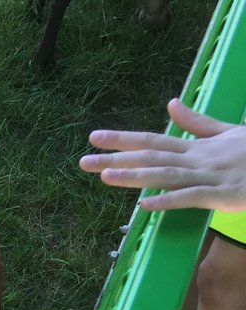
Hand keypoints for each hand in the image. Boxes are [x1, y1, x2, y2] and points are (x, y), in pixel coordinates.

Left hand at [79, 99, 245, 211]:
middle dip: (116, 159)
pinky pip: (190, 198)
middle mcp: (197, 159)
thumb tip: (170, 103)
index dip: (122, 139)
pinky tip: (144, 206)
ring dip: (134, 177)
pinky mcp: (222, 194)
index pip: (152, 140)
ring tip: (105, 177)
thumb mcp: (227, 132)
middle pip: (150, 157)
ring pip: (165, 176)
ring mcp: (209, 176)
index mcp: (196, 146)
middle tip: (82, 162)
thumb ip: (197, 122)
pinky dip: (167, 201)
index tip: (93, 137)